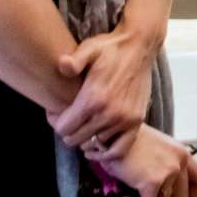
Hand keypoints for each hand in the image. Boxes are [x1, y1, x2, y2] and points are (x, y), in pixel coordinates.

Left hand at [51, 26, 157, 150]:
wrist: (140, 45)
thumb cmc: (110, 47)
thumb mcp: (89, 48)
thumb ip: (74, 60)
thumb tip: (62, 65)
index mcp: (93, 99)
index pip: (63, 129)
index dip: (56, 122)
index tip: (57, 113)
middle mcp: (109, 113)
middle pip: (76, 139)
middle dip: (69, 130)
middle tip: (70, 118)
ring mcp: (124, 119)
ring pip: (94, 143)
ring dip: (87, 137)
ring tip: (85, 123)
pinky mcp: (137, 121)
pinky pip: (119, 149)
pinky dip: (107, 151)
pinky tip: (99, 143)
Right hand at [95, 125, 196, 196]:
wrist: (116, 131)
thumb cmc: (129, 137)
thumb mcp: (155, 146)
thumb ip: (163, 162)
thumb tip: (159, 184)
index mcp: (181, 152)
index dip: (192, 196)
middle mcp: (179, 162)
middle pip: (184, 196)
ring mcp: (167, 172)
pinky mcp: (152, 182)